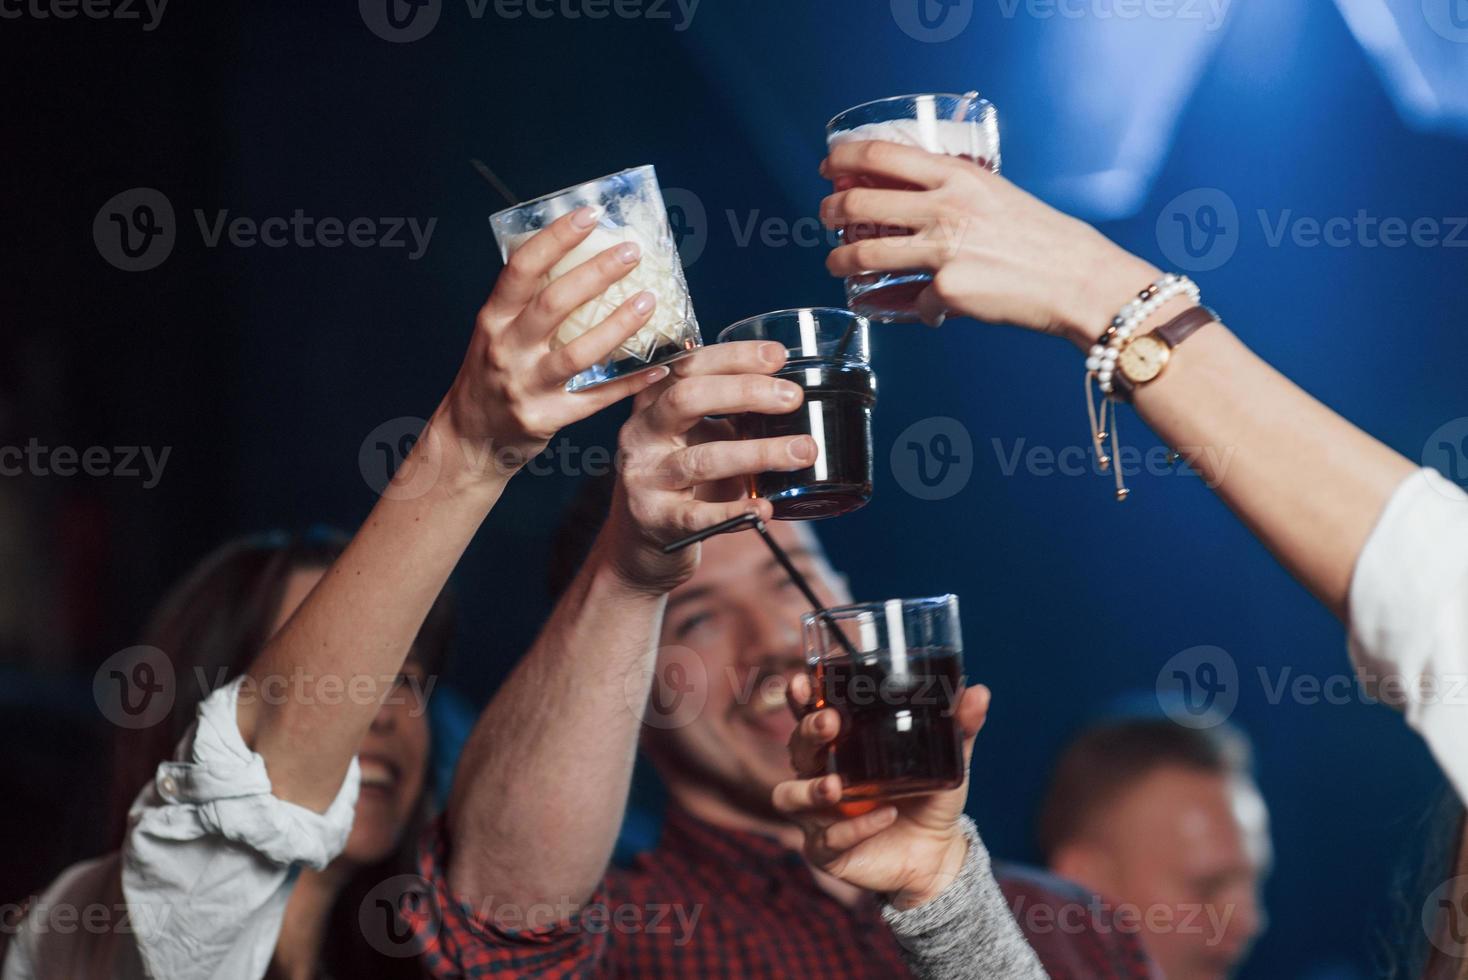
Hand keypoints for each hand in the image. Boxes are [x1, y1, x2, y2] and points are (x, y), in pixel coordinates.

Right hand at [436, 206, 669, 484]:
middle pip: (555, 303)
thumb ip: (527, 302)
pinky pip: (597, 397)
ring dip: (620, 325)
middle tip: (633, 253)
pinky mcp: (547, 418)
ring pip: (580, 352)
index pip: (522, 268)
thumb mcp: (494, 331)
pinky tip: (660, 364)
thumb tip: (579, 255)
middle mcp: (506, 349)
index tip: (590, 214)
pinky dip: (631, 382)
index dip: (556, 237)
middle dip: (598, 273)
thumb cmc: (490, 374)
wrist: (470, 438)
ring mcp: (526, 386)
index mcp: (492, 319)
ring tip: (650, 301)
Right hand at [597, 341, 818, 593]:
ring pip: (701, 459)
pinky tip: (764, 508)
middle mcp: (642, 433)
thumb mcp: (695, 434)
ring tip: (802, 451)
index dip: (733, 356)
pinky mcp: (655, 519)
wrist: (640, 538)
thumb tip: (790, 394)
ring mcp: (645, 477)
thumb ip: (729, 413)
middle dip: (745, 392)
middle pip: (686, 398)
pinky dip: (735, 512)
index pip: (689, 365)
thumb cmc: (679, 476)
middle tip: (792, 397)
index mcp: (653, 401)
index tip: (778, 356)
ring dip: (758, 453)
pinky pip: (697, 515)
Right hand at [773, 674, 991, 909]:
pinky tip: (884, 816)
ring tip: (835, 786)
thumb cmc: (929, 799)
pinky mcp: (826, 850)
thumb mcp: (948, 760)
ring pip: (788, 796)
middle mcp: (819, 774)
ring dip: (808, 788)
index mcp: (840, 745)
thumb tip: (979, 692)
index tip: (804, 683)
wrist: (936, 856)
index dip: (801, 698)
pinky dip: (855, 827)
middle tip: (830, 723)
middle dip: (807, 731)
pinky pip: (827, 839)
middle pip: (796, 747)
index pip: (809, 714)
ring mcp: (817, 814)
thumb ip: (960, 727)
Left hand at [821, 141, 1159, 347]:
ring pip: (865, 254)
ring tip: (836, 264)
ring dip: (841, 261)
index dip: (844, 159)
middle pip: (859, 203)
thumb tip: (919, 201)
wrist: (1079, 280)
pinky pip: (912, 301)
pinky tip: (923, 308)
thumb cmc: (1046, 240)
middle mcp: (944, 208)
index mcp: (958, 176)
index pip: (881, 155)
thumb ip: (957, 194)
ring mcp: (942, 251)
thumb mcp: (997, 195)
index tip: (829, 166)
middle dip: (831, 210)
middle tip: (825, 216)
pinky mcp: (946, 291)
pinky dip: (914, 307)